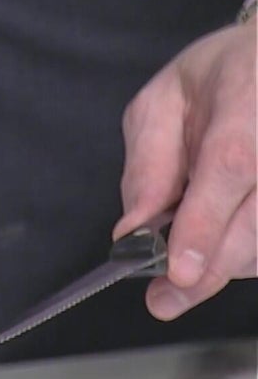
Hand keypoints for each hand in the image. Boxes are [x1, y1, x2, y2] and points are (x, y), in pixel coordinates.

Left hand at [116, 18, 255, 319]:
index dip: (204, 224)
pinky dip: (247, 254)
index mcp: (247, 102)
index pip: (231, 167)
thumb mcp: (162, 104)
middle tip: (166, 299)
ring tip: (191, 258)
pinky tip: (222, 246)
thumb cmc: (218, 79)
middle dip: (210, 269)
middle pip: (256, 221)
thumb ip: (147, 165)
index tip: (179, 273)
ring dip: (227, 264)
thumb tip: (132, 230)